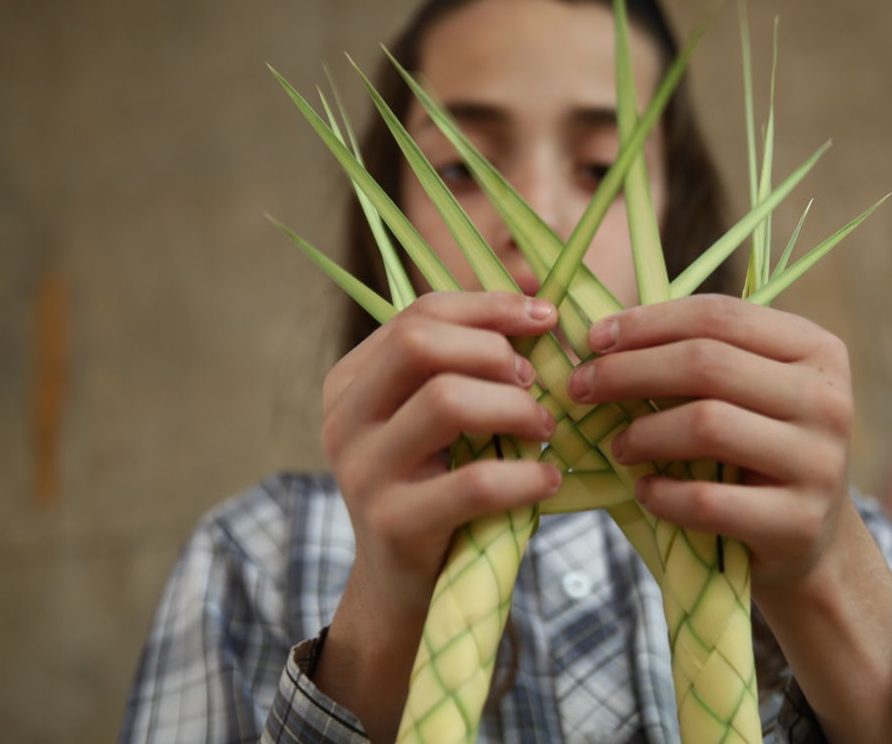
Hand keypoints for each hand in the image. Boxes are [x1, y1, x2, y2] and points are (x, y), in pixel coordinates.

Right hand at [322, 290, 561, 606]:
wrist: (402, 585)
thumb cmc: (436, 487)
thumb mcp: (437, 420)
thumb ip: (464, 366)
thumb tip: (537, 309)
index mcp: (351, 381)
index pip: (418, 314)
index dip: (488, 307)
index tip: (544, 316)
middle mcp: (345, 419)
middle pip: (419, 342)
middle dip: (493, 350)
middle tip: (534, 382)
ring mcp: (362, 472)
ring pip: (445, 400)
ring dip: (513, 407)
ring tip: (542, 429)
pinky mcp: (392, 523)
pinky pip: (473, 482)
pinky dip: (525, 475)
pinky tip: (547, 479)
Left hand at [567, 294, 852, 592]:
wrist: (811, 541)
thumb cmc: (759, 451)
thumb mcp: (748, 392)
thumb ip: (699, 357)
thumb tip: (604, 333)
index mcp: (816, 350)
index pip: (719, 316)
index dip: (648, 322)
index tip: (595, 338)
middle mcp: (827, 399)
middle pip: (706, 363)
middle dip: (628, 371)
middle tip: (582, 388)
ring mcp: (820, 462)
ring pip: (707, 425)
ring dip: (643, 433)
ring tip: (616, 446)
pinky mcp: (799, 522)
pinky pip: (708, 500)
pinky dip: (663, 494)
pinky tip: (645, 491)